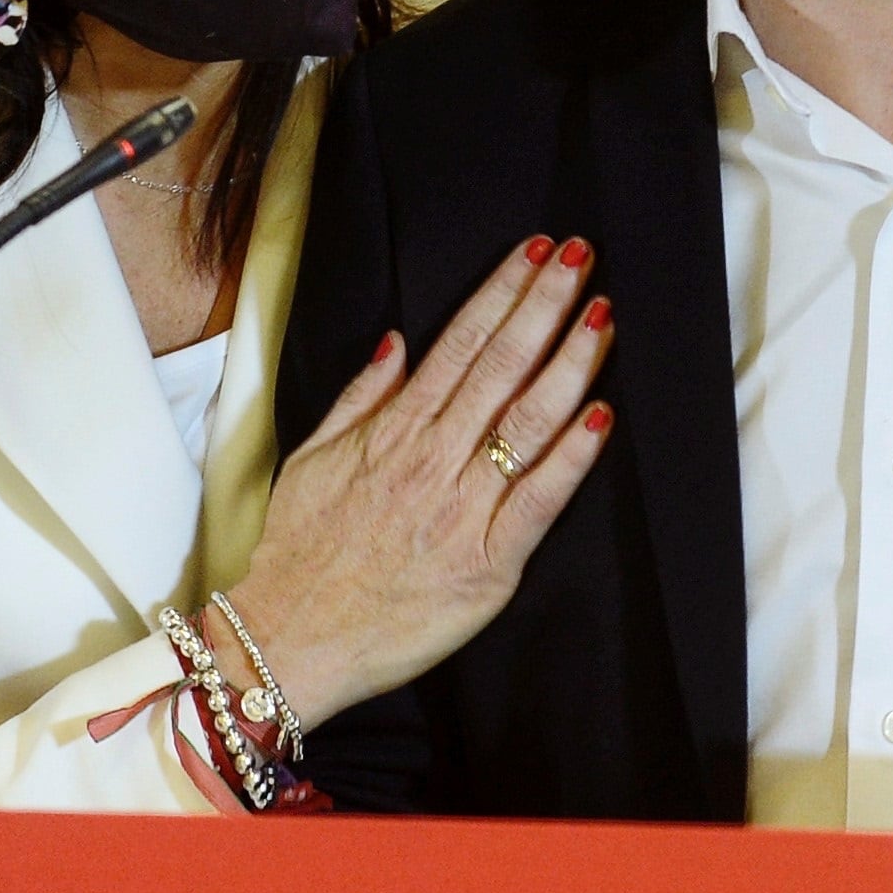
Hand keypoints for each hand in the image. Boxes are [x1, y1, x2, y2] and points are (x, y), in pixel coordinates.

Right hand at [226, 236, 613, 722]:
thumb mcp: (314, 460)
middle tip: (582, 258)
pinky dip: (572, 457)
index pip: (461, 343)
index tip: (537, 254)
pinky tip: (602, 417)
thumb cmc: (301, 553)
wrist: (289, 638)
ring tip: (602, 317)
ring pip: (527, 420)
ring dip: (570, 363)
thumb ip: (360, 398)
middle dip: (545, 306)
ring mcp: (462, 507)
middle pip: (501, 366)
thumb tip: (397, 342)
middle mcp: (433, 458)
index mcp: (395, 431)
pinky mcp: (488, 561)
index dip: (503, 292)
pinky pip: (538, 499)